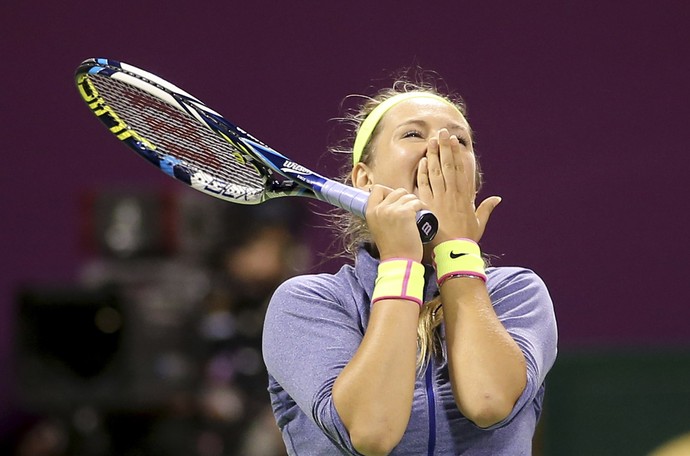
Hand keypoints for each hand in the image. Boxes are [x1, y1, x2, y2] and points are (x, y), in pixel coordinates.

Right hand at [366, 185, 424, 261]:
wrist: (398, 261)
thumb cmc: (391, 248)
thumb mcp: (377, 228)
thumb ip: (380, 216)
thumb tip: (390, 205)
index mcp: (370, 212)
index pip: (377, 189)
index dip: (388, 192)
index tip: (396, 201)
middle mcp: (379, 208)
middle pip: (396, 191)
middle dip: (405, 198)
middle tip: (410, 209)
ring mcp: (392, 209)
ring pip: (408, 196)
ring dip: (415, 203)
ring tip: (417, 213)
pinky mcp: (405, 213)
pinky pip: (417, 202)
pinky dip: (422, 206)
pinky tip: (423, 213)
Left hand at [417, 129, 500, 244]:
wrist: (453, 252)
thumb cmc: (466, 239)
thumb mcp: (479, 223)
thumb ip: (486, 208)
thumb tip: (497, 198)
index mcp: (466, 197)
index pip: (462, 170)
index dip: (458, 154)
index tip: (455, 142)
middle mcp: (453, 194)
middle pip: (449, 166)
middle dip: (445, 148)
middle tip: (442, 133)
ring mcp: (440, 198)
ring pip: (436, 172)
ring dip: (434, 155)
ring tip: (431, 140)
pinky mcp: (428, 204)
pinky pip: (424, 185)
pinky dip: (423, 173)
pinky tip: (422, 161)